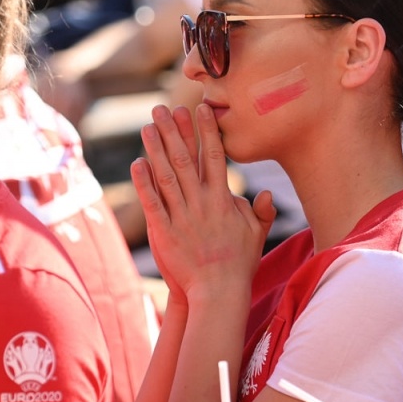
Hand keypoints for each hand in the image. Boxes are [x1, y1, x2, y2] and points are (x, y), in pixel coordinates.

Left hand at [131, 104, 274, 300]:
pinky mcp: (165, 232)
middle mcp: (202, 203)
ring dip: (155, 149)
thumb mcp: (255, 235)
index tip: (200, 108)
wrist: (218, 293)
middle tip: (162, 108)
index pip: (214, 157)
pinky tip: (137, 163)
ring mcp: (182, 217)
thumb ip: (259, 211)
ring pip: (166, 176)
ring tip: (147, 126)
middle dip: (173, 131)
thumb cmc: (238, 264)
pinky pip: (153, 203)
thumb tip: (265, 192)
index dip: (206, 131)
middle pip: (185, 159)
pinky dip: (144, 183)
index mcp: (223, 200)